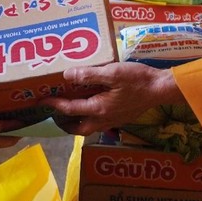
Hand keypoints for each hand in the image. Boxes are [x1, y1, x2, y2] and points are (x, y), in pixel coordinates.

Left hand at [42, 63, 183, 134]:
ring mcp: (113, 121)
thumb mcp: (112, 72)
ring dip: (76, 122)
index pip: (70, 109)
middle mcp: (104, 119)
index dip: (54, 105)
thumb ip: (89, 74)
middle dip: (64, 123)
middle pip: (78, 128)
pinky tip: (91, 105)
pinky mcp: (121, 118)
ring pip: (89, 128)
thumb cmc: (138, 79)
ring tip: (69, 110)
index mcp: (99, 108)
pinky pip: (99, 123)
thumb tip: (67, 75)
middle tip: (54, 112)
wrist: (160, 89)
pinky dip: (89, 118)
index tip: (41, 101)